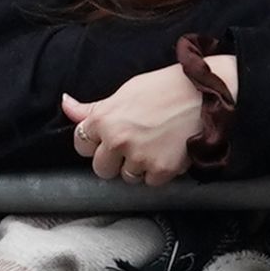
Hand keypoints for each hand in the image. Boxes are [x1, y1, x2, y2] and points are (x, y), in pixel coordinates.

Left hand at [62, 61, 217, 186]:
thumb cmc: (163, 88)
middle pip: (101, 169)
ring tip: (155, 145)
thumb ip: (94, 108)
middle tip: (134, 144)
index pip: (81, 144)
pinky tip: (168, 151)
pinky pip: (151, 182)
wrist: (204, 92)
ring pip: (127, 177)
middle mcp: (117, 141)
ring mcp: (139, 158)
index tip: (109, 137)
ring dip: (138, 167)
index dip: (95, 142)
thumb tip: (65, 103)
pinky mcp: (161, 170)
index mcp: (103, 120)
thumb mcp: (124, 92)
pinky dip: (159, 172)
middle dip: (114, 161)